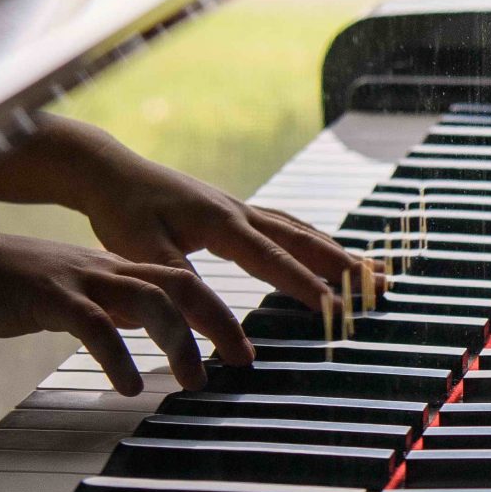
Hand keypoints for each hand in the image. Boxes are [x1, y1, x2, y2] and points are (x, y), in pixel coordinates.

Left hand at [0, 118, 357, 309]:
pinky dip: (314, 241)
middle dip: (344, 265)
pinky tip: (324, 250)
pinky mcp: (234, 210)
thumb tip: (211, 321)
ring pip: (300, 230)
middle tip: (382, 284)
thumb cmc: (120, 213)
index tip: (338, 309)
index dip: (308, 287)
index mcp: (221, 223)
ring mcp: (241, 208)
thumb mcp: (142, 252)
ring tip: (372, 269)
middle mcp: (240, 212)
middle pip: (303, 240)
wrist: (107, 171)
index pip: (275, 260)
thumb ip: (180, 284)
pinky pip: (286, 226)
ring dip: (337, 251)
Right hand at [0, 228, 250, 395]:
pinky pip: (95, 326)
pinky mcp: (51, 298)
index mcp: (114, 269)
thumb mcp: (75, 294)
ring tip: (194, 380)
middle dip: (219, 321)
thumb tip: (145, 327)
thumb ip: (112, 307)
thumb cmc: (9, 287)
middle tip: (243, 360)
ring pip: (149, 301)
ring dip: (179, 343)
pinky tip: (129, 386)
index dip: (218, 312)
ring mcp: (80, 280)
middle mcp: (106, 270)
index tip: (242, 346)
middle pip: (182, 284)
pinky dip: (119, 357)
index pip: (182, 281)